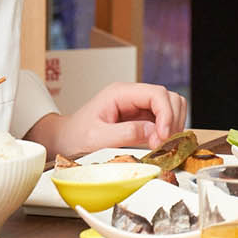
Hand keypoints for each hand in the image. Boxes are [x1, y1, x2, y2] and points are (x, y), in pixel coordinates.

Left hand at [52, 82, 184, 156]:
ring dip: (173, 125)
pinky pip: (164, 120)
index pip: (156, 94)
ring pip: (171, 107)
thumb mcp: (96, 138)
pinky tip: (158, 144)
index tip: (164, 136)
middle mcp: (132, 96)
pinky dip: (168, 131)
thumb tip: (154, 132)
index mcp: (120, 93)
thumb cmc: (75, 137)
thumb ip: (125, 134)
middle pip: (169, 97)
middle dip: (172, 120)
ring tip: (161, 144)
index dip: (166, 114)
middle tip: (163, 143)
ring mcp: (138, 106)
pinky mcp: (141, 118)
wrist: (65, 140)